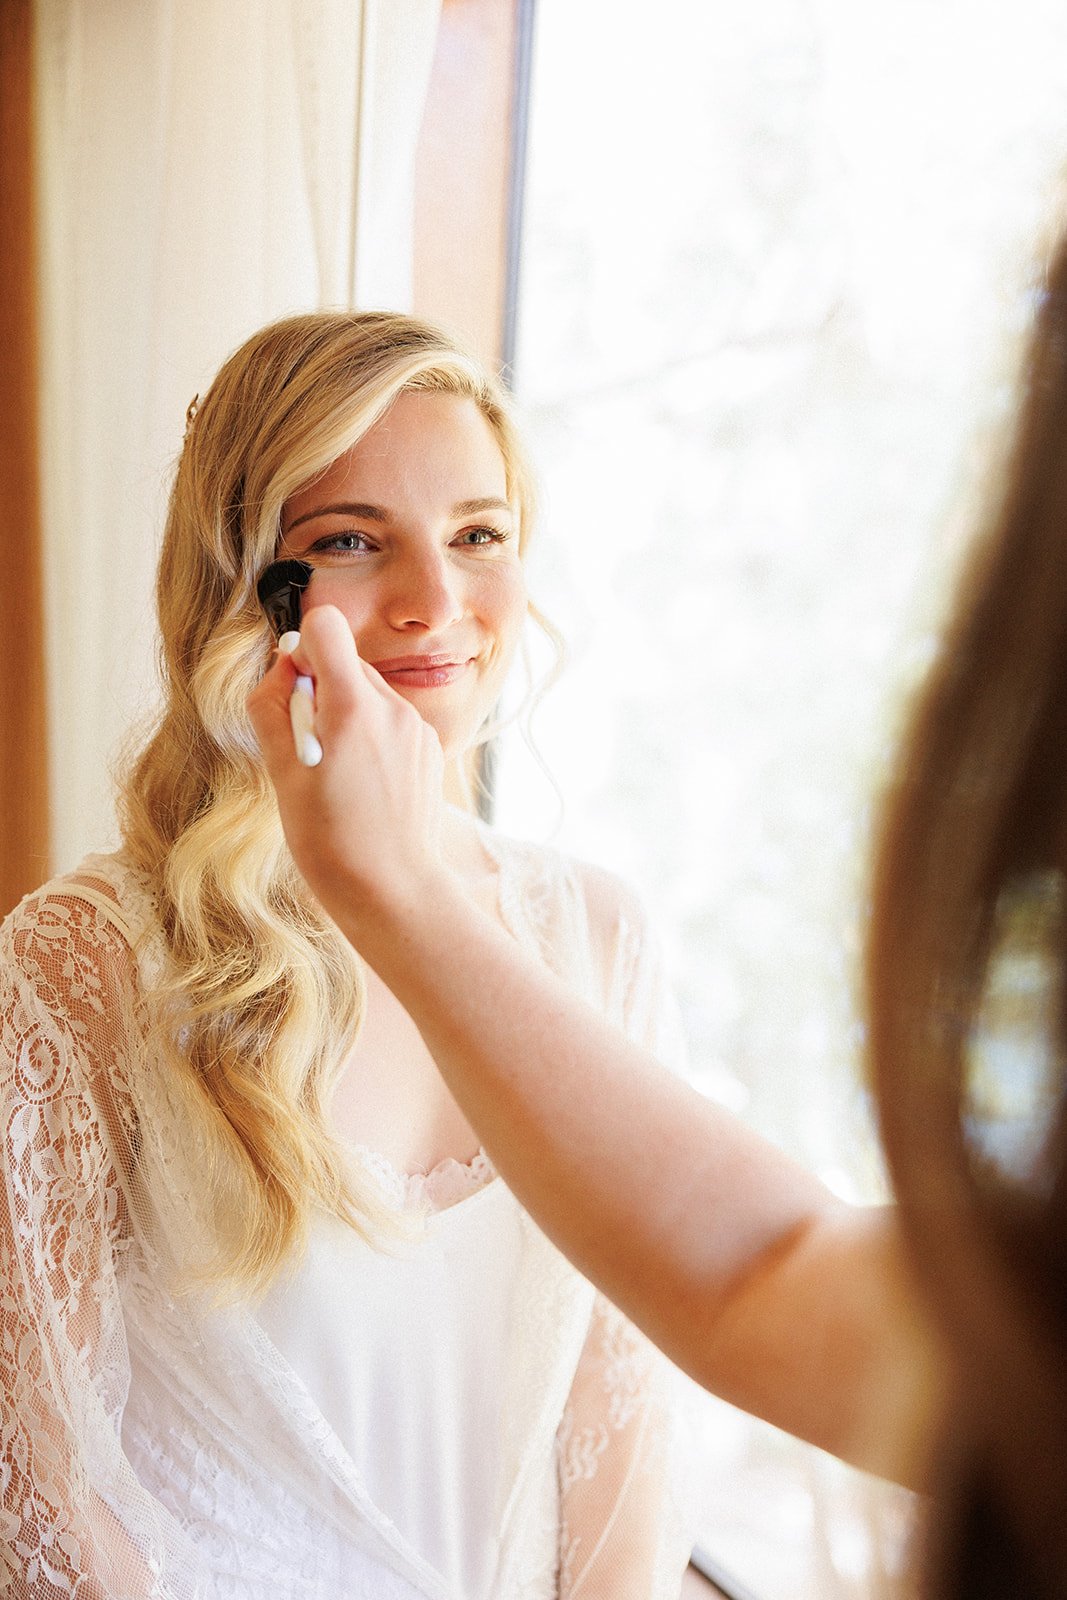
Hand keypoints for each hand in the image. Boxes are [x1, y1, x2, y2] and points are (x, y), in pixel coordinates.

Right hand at [247, 605, 447, 925]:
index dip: (300, 650)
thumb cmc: (330, 842)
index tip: (294, 693)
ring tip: (337, 775)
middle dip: (319, 692)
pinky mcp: (430, 748)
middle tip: (310, 751)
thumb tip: (282, 666)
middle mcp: (393, 707)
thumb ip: (273, 708)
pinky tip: (364, 785)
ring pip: (368, 693)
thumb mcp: (281, 774)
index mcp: (353, 706)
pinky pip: (390, 721)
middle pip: (345, 663)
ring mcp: (417, 728)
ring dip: (344, 716)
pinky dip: (371, 737)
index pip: (325, 626)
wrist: (392, 891)